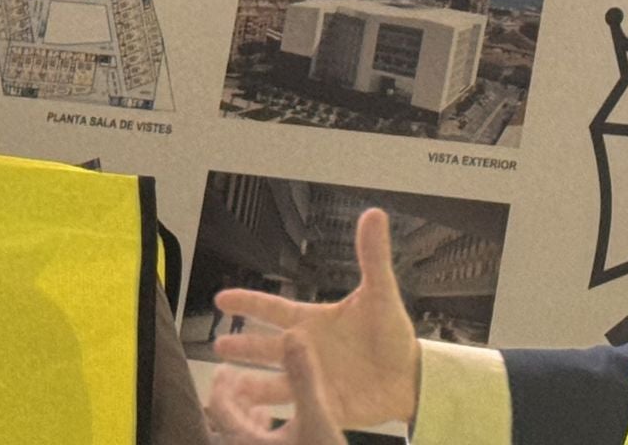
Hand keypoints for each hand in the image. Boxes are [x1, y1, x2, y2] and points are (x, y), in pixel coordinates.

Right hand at [209, 208, 419, 428]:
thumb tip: (374, 214)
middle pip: (265, 346)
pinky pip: (292, 406)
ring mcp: (311, 378)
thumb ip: (372, 256)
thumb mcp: (381, 294)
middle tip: (218, 344)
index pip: (273, 309)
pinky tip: (256, 413)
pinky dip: (272, 410)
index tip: (221, 298)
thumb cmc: (393, 335)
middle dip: (241, 346)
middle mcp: (306, 349)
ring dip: (250, 381)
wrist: (409, 378)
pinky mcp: (321, 404)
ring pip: (271, 379)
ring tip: (229, 386)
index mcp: (313, 321)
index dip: (247, 302)